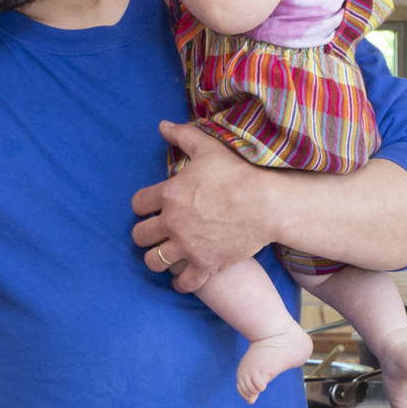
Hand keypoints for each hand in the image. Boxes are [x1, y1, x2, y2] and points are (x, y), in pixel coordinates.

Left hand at [130, 121, 282, 293]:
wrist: (269, 203)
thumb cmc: (239, 173)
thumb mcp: (209, 148)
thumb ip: (183, 135)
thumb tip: (162, 125)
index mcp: (169, 194)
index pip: (137, 205)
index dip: (143, 206)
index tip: (150, 208)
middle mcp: (173, 223)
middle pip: (139, 236)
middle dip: (145, 234)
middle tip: (155, 233)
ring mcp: (188, 247)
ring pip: (154, 262)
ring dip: (156, 259)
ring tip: (164, 255)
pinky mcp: (206, 265)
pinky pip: (184, 282)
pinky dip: (181, 281)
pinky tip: (183, 276)